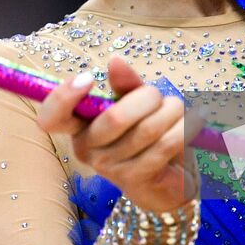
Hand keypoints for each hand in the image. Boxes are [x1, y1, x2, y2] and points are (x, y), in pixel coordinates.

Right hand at [35, 56, 201, 212]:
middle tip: (160, 97)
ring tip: (178, 110)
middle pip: (115, 117)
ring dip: (171, 112)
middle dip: (148, 98)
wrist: (168, 183)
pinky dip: (183, 129)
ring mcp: (110, 168)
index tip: (88, 78)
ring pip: (146, 130)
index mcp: (80, 128)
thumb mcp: (136, 106)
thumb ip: (125, 86)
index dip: (63, 97)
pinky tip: (192, 123)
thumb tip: (115, 61)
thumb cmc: (147, 138)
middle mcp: (87, 150)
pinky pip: (164, 145)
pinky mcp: (137, 180)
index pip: (53, 117)